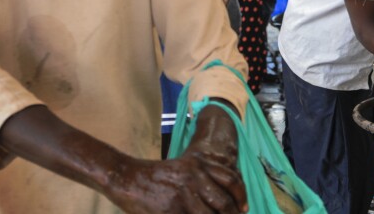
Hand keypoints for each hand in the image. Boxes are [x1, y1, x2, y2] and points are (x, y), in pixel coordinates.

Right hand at [104, 105, 245, 213]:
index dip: (241, 197)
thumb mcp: (184, 167)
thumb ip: (203, 178)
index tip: (244, 208)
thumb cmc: (157, 175)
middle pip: (223, 203)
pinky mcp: (171, 211)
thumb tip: (222, 200)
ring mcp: (183, 196)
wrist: (128, 178)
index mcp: (199, 165)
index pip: (231, 180)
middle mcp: (194, 178)